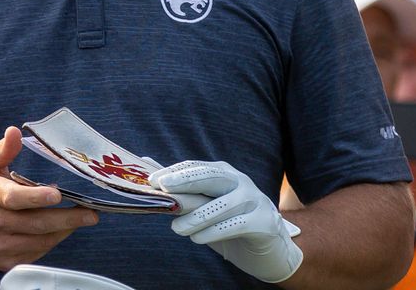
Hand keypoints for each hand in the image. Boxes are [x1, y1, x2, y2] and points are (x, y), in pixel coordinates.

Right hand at [0, 127, 97, 271]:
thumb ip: (2, 149)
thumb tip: (15, 132)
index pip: (13, 198)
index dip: (36, 198)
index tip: (57, 195)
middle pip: (35, 224)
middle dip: (67, 219)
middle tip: (90, 213)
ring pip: (40, 241)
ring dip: (63, 230)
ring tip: (81, 219)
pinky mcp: (3, 262)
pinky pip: (36, 253)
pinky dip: (51, 241)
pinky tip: (59, 229)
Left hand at [151, 160, 302, 283]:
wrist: (268, 250)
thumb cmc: (229, 224)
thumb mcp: (205, 206)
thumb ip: (181, 192)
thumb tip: (146, 165)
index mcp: (224, 173)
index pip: (196, 168)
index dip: (173, 172)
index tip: (152, 181)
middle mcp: (240, 181)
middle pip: (211, 177)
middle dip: (185, 180)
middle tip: (163, 188)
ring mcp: (255, 200)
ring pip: (222, 204)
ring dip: (196, 217)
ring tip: (176, 229)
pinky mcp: (264, 222)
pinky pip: (237, 225)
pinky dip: (215, 232)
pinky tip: (197, 239)